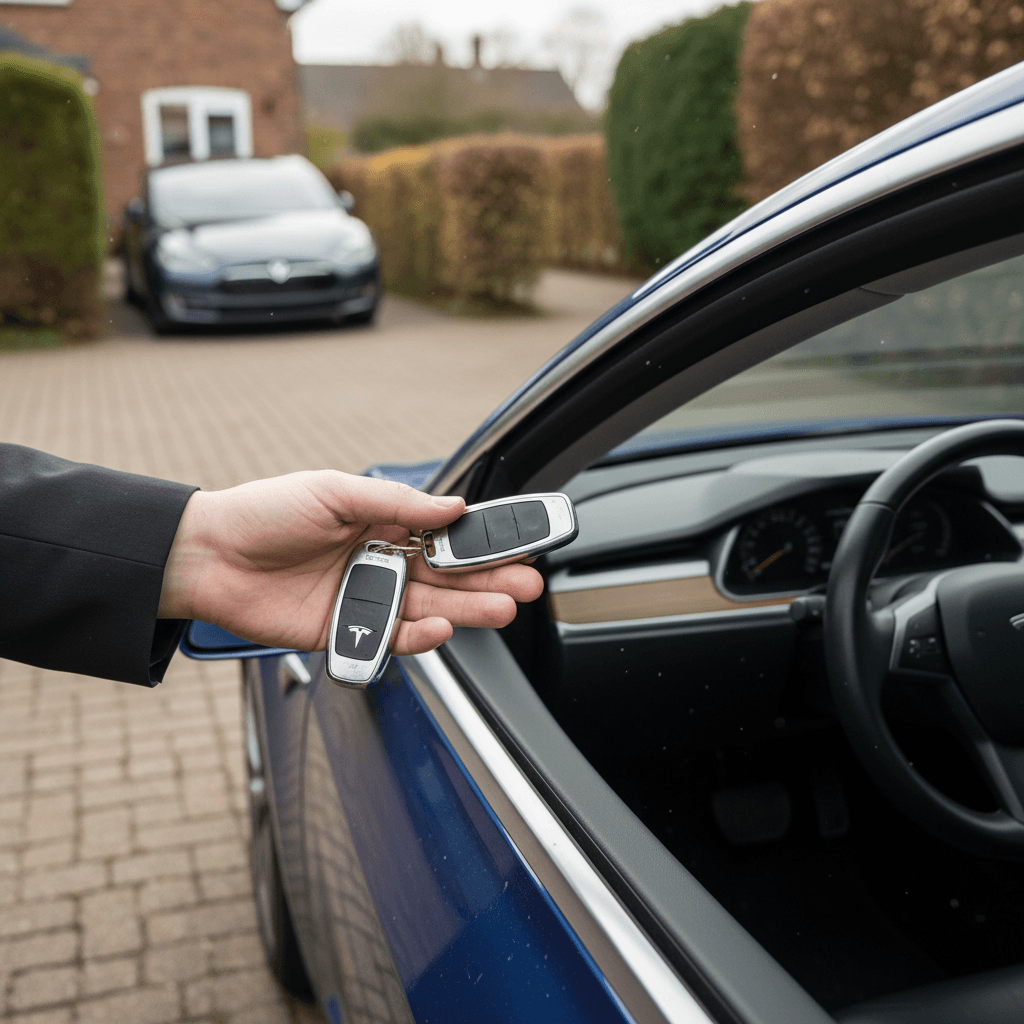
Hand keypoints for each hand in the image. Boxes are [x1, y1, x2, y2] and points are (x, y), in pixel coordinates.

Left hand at [158, 471, 543, 654]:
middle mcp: (380, 561)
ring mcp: (364, 597)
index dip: (483, 541)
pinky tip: (439, 628)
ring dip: (466, 611)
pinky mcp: (343, 632)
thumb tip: (453, 508)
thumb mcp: (334, 492)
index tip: (520, 545)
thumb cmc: (264, 513)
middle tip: (526, 586)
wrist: (205, 556)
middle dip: (489, 580)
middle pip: (446, 576)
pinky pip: (389, 638)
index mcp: (382, 522)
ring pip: (428, 609)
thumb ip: (397, 504)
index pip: (446, 534)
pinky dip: (416, 637)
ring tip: (502, 609)